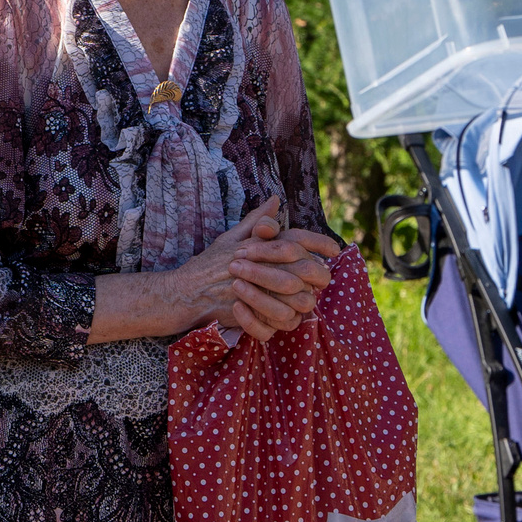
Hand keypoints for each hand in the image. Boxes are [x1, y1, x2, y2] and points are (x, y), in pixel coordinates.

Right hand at [174, 200, 341, 342]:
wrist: (186, 293)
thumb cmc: (208, 265)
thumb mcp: (232, 237)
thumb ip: (258, 220)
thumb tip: (276, 199)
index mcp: (262, 245)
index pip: (301, 240)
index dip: (322, 243)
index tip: (335, 249)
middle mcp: (265, 266)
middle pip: (309, 271)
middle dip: (319, 275)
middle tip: (319, 279)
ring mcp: (262, 293)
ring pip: (301, 300)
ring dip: (304, 300)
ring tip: (301, 298)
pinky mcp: (257, 316)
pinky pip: (284, 322)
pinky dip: (287, 320)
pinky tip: (284, 315)